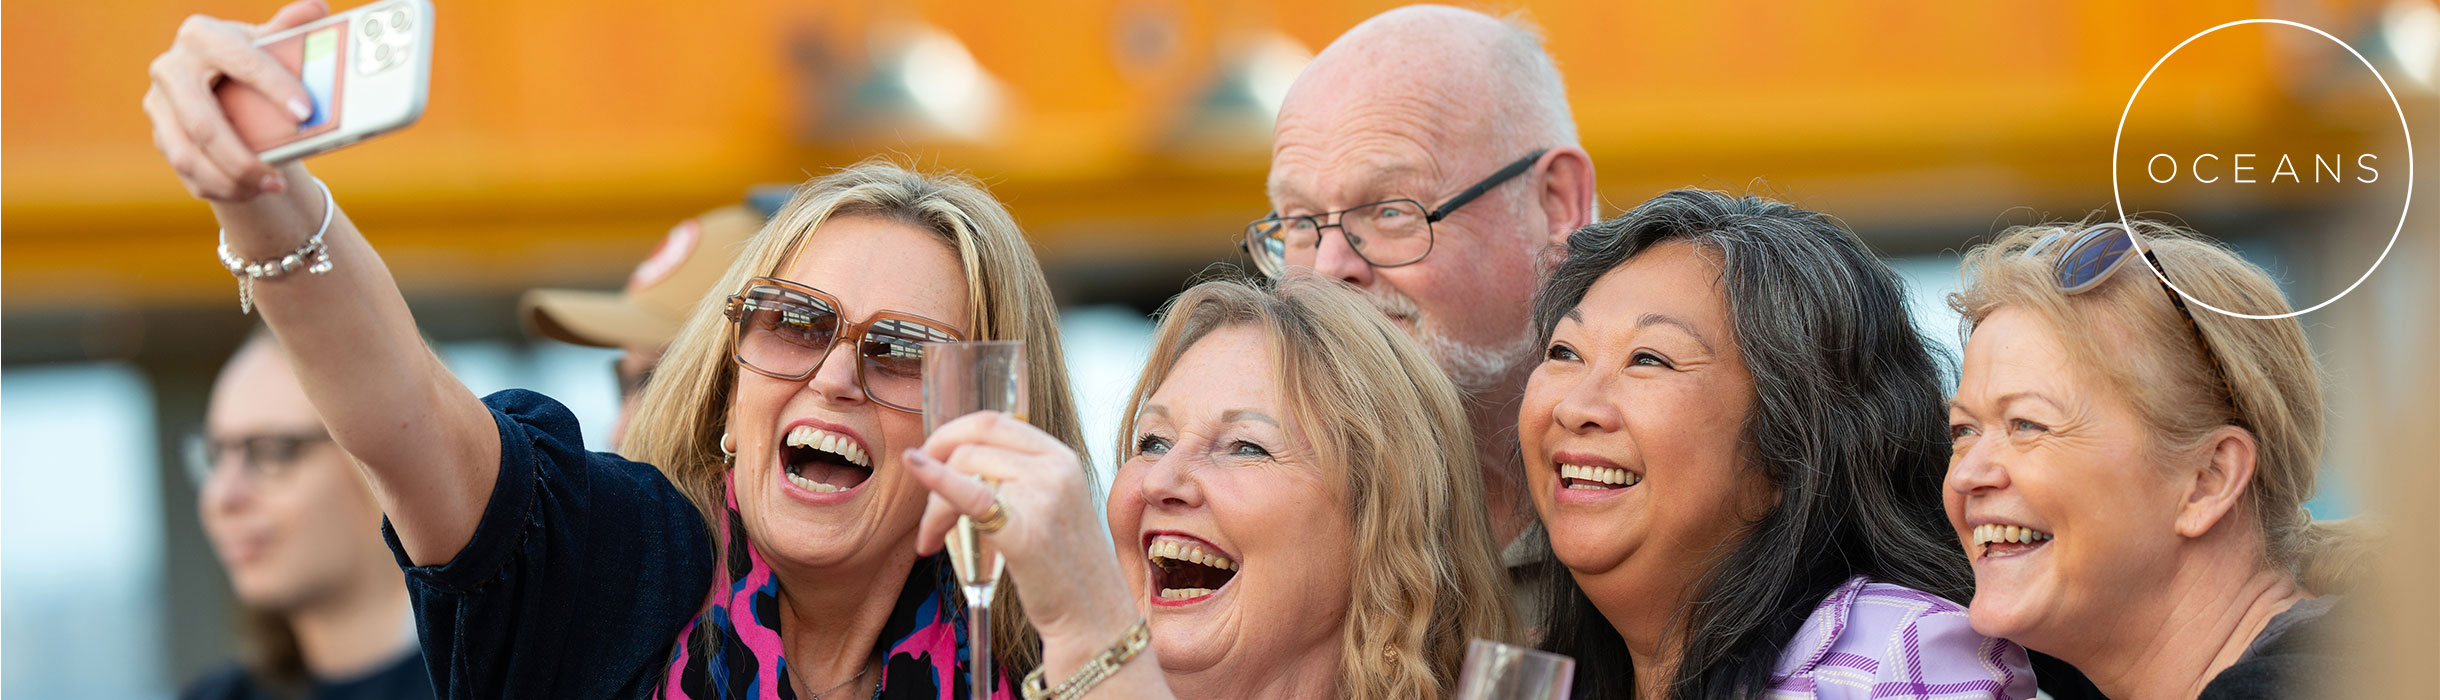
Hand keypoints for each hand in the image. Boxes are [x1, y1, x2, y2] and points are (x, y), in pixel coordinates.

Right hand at [143, 0, 326, 201]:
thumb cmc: (252, 64)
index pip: (240, 60)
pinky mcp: (160, 134)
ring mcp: (159, 104)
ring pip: (188, 154)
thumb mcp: (268, 45)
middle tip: (279, 178)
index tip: (305, 113)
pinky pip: (187, 172)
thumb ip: (289, 29)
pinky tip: (251, 192)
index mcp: (201, 35)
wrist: (224, 90)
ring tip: (271, 188)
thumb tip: (316, 8)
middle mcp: (171, 68)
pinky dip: (222, 188)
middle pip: (202, 122)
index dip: (274, 86)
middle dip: (241, 156)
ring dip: (231, 179)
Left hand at [905, 412, 1136, 642]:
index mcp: (1060, 457)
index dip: (952, 433)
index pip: (994, 422)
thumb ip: (1020, 476)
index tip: (930, 455)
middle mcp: (1054, 468)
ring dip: (934, 506)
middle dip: (935, 464)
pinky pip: (969, 494)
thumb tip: (961, 457)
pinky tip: (914, 467)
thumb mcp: (1054, 503)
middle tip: (923, 501)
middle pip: (972, 445)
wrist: (1092, 616)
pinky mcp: (1023, 531)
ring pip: (963, 470)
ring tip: (933, 538)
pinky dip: (936, 479)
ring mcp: (1041, 496)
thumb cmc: (1065, 567)